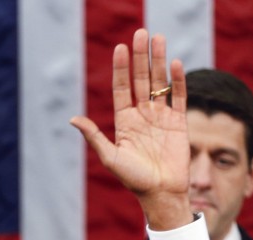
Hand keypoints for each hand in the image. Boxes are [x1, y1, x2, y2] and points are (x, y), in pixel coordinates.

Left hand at [70, 28, 191, 229]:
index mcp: (125, 121)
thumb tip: (73, 119)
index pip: (122, 88)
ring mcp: (161, 118)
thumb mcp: (110, 158)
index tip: (120, 47)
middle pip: (141, 79)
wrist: (161, 193)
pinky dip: (177, 82)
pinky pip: (178, 98)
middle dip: (141, 56)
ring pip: (159, 83)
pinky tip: (175, 64)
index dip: (121, 68)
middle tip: (141, 32)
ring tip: (159, 38)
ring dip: (159, 61)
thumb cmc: (133, 180)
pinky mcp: (179, 124)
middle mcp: (142, 115)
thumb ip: (94, 137)